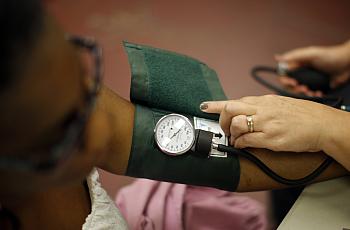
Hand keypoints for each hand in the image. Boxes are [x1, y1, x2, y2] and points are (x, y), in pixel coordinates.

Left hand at [200, 95, 336, 152]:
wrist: (322, 124)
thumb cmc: (302, 115)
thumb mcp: (279, 104)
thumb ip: (261, 106)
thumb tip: (244, 111)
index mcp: (264, 101)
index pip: (235, 100)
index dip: (216, 104)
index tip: (204, 106)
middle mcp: (263, 110)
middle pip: (230, 109)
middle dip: (222, 121)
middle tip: (225, 130)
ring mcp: (267, 124)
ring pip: (236, 124)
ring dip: (231, 134)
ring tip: (235, 140)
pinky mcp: (272, 139)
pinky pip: (247, 140)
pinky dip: (240, 144)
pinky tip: (243, 146)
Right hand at [277, 41, 349, 95]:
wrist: (348, 64)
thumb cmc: (332, 55)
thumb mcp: (312, 54)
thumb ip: (294, 56)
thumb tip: (277, 58)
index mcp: (298, 64)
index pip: (284, 74)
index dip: (285, 80)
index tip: (292, 83)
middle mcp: (301, 73)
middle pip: (290, 85)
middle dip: (295, 89)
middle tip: (303, 88)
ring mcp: (309, 81)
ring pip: (299, 92)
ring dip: (303, 94)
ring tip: (311, 92)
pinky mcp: (316, 87)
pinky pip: (309, 95)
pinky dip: (312, 96)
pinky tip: (318, 93)